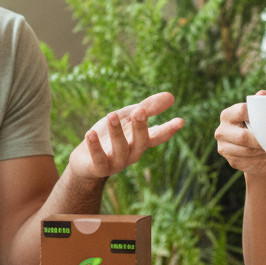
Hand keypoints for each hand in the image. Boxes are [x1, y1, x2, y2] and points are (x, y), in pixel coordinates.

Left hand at [67, 92, 182, 179]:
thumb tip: (171, 96)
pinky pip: (99, 159)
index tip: (180, 121)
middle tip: (140, 111)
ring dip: (117, 132)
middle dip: (140, 127)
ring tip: (112, 115)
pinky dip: (95, 146)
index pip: (158, 136)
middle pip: (141, 142)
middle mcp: (132, 154)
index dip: (169, 129)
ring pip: (120, 149)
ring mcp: (116, 162)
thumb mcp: (127, 118)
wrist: (85, 161)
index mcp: (140, 141)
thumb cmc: (110, 136)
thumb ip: (146, 108)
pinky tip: (91, 133)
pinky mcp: (99, 168)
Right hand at [214, 90, 265, 175]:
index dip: (254, 115)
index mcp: (227, 115)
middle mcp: (221, 130)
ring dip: (260, 151)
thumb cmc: (258, 130)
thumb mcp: (259, 117)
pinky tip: (263, 156)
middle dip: (259, 140)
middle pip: (242, 136)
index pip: (240, 111)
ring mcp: (223, 147)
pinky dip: (258, 159)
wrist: (256, 154)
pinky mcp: (230, 160)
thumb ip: (260, 104)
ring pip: (245, 150)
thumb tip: (263, 94)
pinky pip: (246, 161)